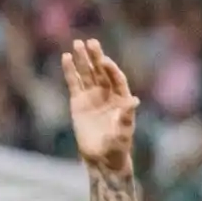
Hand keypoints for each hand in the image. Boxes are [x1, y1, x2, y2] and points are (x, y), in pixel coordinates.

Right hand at [64, 39, 138, 171]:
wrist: (101, 158)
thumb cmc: (117, 146)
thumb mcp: (123, 133)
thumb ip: (127, 116)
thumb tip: (135, 101)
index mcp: (121, 98)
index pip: (116, 78)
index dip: (110, 69)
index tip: (103, 61)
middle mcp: (107, 93)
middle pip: (101, 71)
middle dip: (96, 57)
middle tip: (91, 42)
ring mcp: (92, 96)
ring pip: (87, 73)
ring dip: (82, 59)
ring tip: (77, 44)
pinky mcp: (78, 102)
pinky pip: (74, 83)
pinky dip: (70, 71)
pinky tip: (66, 58)